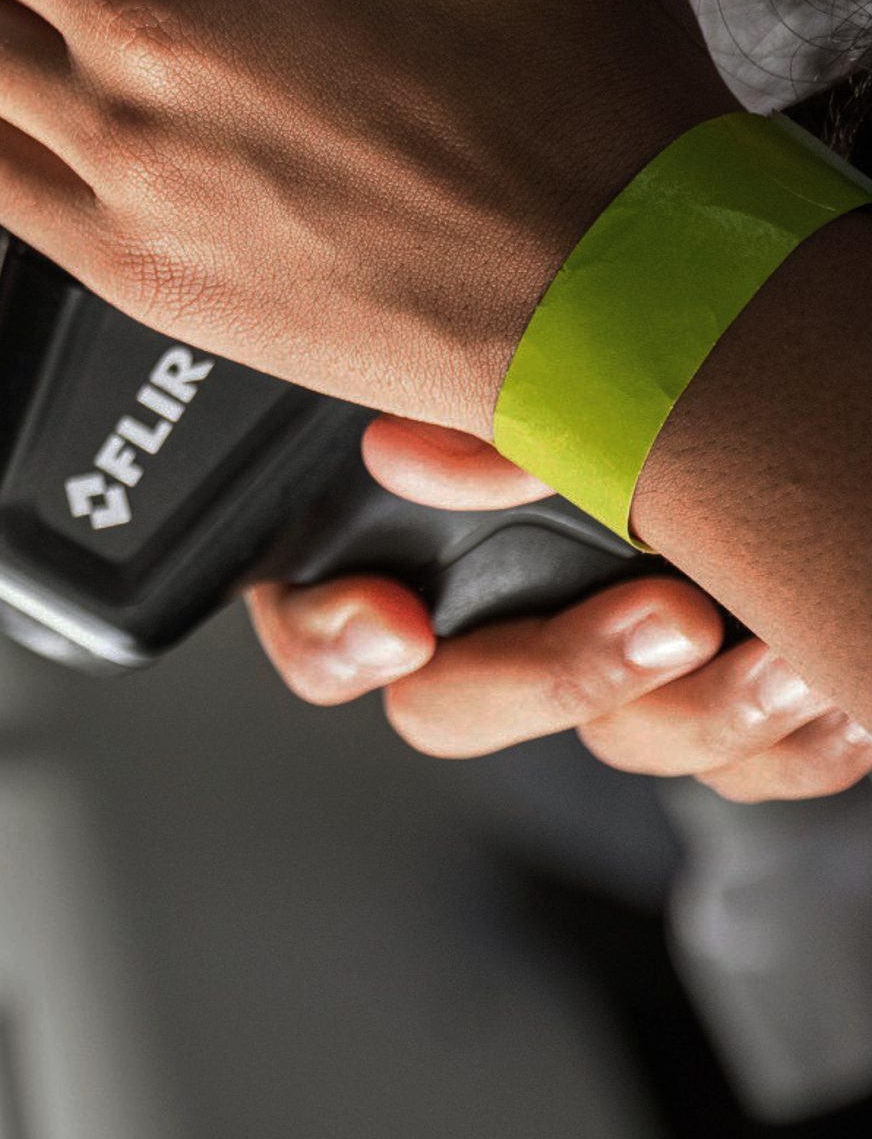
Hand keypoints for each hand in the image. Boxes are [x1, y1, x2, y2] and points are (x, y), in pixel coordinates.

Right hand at [251, 415, 871, 799]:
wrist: (785, 410)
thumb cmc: (635, 367)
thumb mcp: (545, 387)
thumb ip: (478, 425)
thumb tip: (402, 451)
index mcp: (408, 549)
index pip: (318, 625)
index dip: (334, 638)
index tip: (396, 625)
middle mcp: (491, 623)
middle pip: (457, 708)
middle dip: (565, 674)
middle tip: (667, 618)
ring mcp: (597, 670)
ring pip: (614, 744)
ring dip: (705, 716)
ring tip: (780, 656)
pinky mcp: (705, 706)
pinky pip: (731, 771)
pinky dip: (788, 745)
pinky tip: (824, 690)